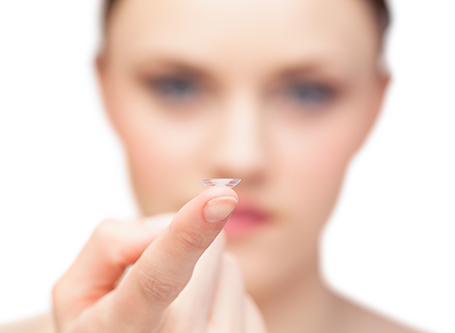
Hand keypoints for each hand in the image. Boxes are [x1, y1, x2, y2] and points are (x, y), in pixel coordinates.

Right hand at [52, 186, 266, 331]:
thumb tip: (167, 226)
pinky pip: (244, 293)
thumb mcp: (77, 292)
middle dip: (187, 247)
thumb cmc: (103, 326)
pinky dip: (221, 297)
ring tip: (177, 310)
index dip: (187, 235)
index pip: (157, 278)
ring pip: (229, 266)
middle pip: (210, 249)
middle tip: (159, 286)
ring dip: (206, 276)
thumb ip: (109, 245)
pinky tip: (198, 323)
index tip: (220, 197)